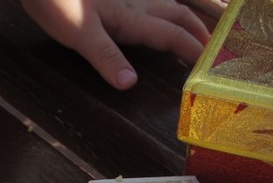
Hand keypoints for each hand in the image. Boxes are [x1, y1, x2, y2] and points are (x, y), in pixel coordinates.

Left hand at [20, 0, 210, 88]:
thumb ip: (106, 58)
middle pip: (179, 13)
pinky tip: (164, 4)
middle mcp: (138, 2)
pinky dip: (166, 1)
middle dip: (199, 29)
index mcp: (133, 17)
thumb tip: (129, 83)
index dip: (192, 50)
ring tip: (208, 15)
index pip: (172, 35)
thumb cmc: (57, 4)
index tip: (210, 65)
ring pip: (169, 0)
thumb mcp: (80, 36)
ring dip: (190, 9)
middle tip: (215, 45)